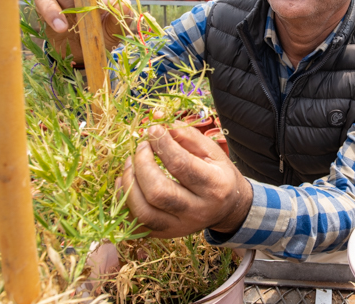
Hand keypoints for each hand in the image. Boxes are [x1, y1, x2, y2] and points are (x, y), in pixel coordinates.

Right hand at [35, 0, 132, 64]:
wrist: (83, 51)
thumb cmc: (103, 34)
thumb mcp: (115, 28)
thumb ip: (120, 16)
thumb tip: (124, 4)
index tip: (105, 1)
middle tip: (89, 11)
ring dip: (66, 1)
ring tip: (75, 21)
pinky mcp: (44, 0)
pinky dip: (50, 11)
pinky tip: (61, 26)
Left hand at [120, 122, 252, 238]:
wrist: (229, 209)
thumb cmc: (219, 175)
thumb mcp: (212, 152)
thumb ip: (187, 136)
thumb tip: (159, 121)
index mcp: (215, 186)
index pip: (181, 165)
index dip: (162, 144)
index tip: (153, 129)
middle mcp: (198, 210)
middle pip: (159, 192)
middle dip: (142, 165)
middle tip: (141, 147)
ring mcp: (181, 227)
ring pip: (144, 212)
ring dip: (129, 184)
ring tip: (130, 163)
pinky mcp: (166, 234)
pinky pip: (137, 223)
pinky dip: (126, 201)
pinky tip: (127, 183)